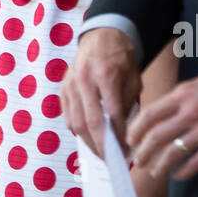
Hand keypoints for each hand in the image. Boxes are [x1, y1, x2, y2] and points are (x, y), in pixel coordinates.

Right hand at [61, 27, 140, 157]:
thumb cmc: (121, 58)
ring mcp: (70, 84)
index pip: (112, 115)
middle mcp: (84, 80)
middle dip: (101, 146)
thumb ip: (128, 104)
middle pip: (90, 122)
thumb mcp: (134, 78)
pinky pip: (68, 116)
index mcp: (105, 75)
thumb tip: (123, 134)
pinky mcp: (63, 88)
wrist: (102, 36)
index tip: (127, 152)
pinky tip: (88, 138)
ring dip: (88, 142)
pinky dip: (77, 131)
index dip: (118, 137)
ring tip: (100, 154)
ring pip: (76, 122)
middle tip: (111, 161)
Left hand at [128, 62, 197, 179]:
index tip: (131, 139)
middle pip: (156, 137)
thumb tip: (168, 110)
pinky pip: (195, 163)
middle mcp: (190, 112)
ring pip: (172, 153)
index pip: (149, 114)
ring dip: (159, 165)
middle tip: (138, 161)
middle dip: (142, 152)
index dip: (135, 130)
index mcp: (184, 94)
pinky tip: (178, 175)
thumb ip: (184, 97)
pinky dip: (183, 172)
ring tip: (154, 171)